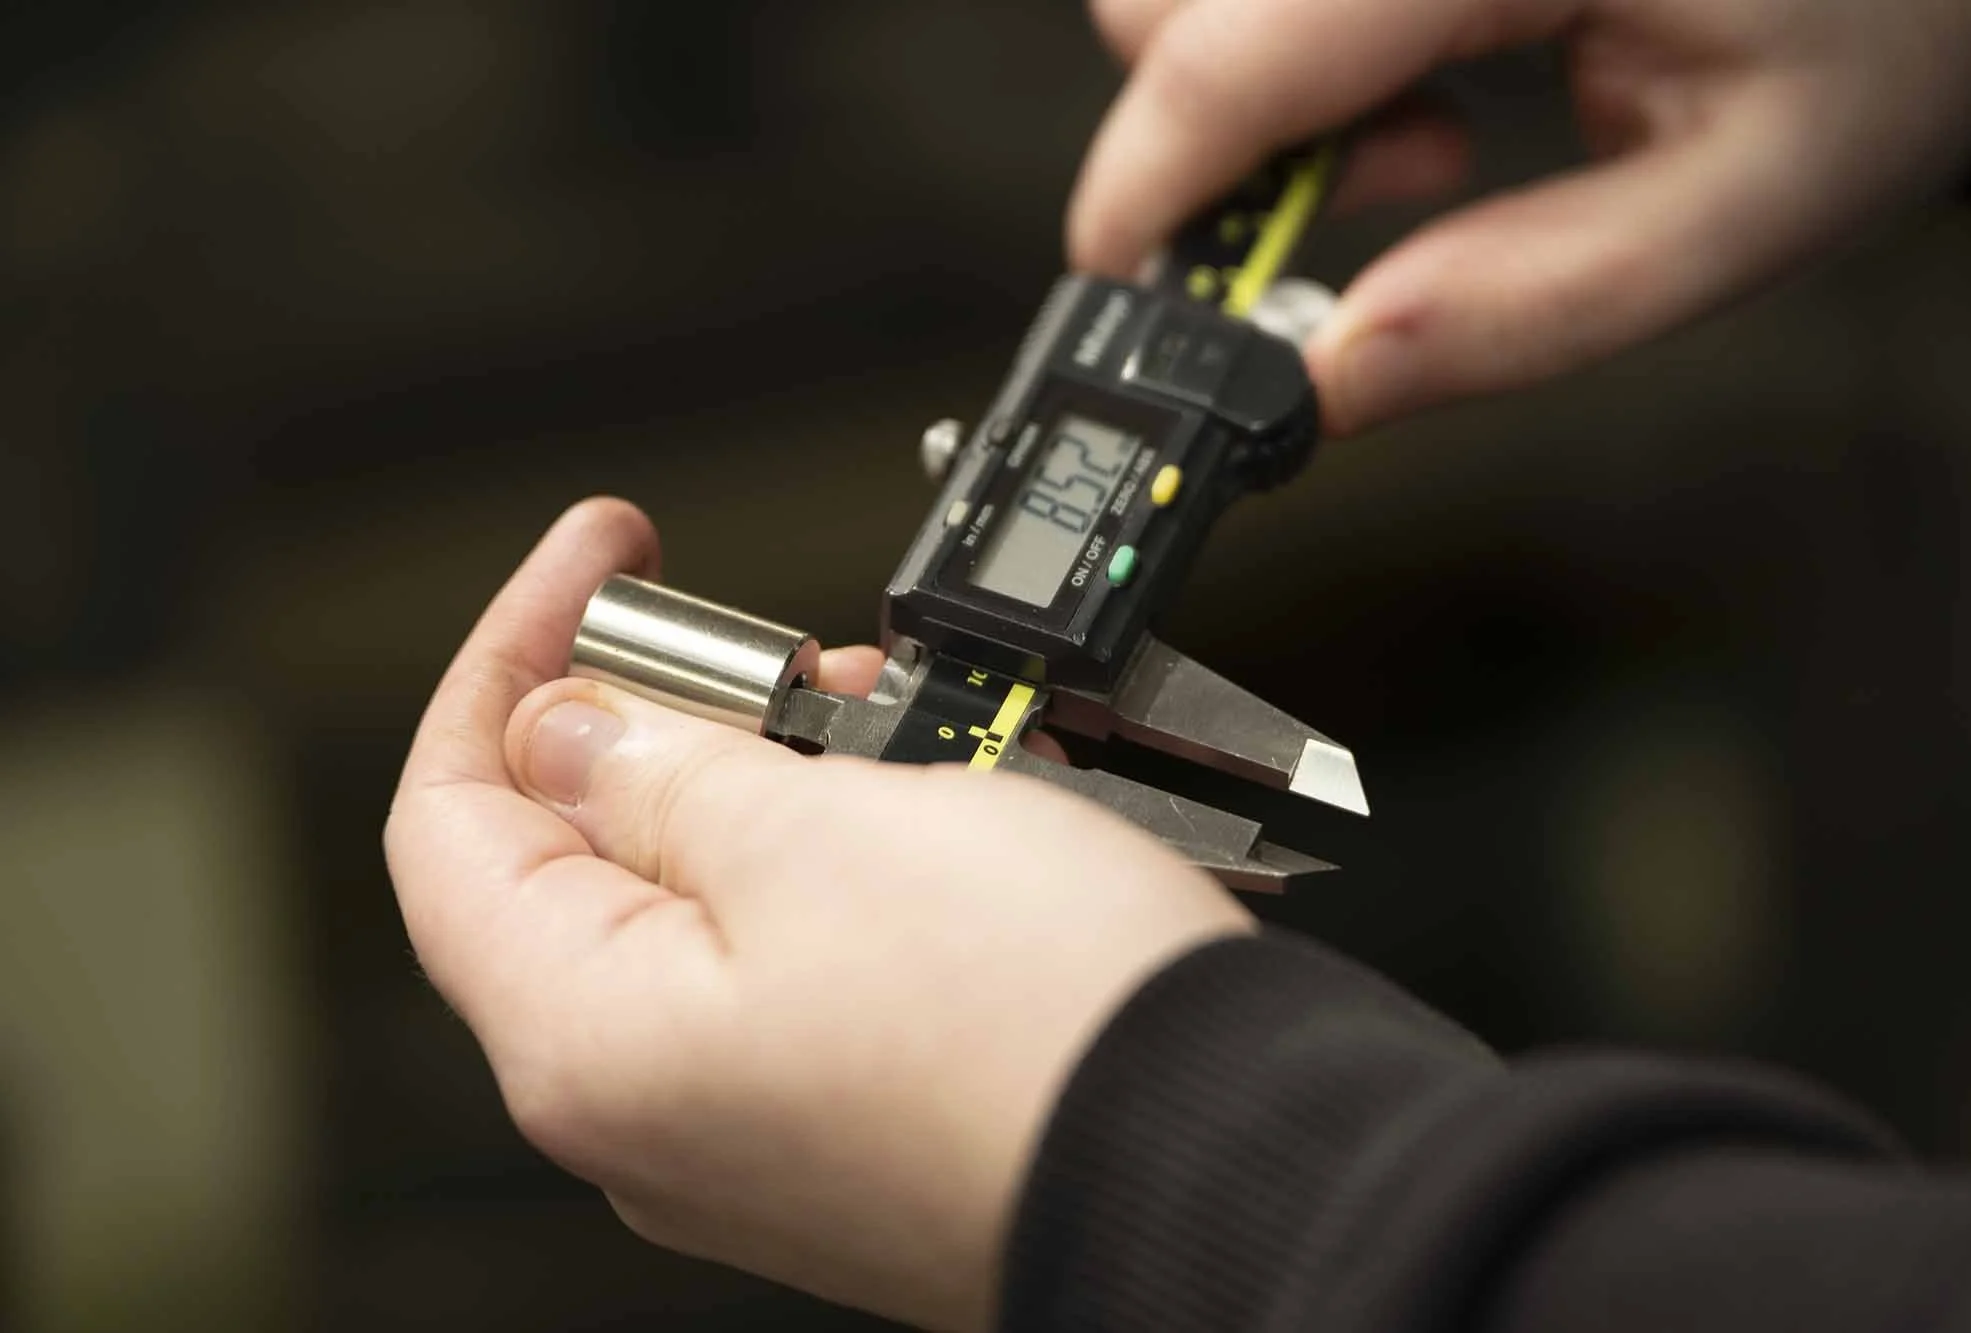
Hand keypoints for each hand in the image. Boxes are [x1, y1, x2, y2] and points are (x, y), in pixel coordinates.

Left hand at [383, 498, 1252, 1330]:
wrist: (1232, 1161)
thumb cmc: (1040, 1033)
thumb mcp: (822, 832)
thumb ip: (662, 771)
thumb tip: (568, 729)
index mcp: (588, 1038)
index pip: (452, 818)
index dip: (509, 659)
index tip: (597, 560)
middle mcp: (653, 1102)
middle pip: (589, 856)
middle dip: (685, 715)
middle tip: (786, 645)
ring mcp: (756, 1118)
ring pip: (720, 894)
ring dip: (794, 777)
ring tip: (902, 718)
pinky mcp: (857, 1114)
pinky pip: (812, 952)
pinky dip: (860, 856)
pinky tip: (947, 804)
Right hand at [1071, 0, 1970, 432]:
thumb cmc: (1890, 29)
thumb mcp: (1733, 212)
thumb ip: (1519, 308)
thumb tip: (1321, 382)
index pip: (1244, 42)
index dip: (1153, 180)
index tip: (1133, 286)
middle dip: (1219, 138)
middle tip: (1370, 201)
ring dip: (1264, 85)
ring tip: (1426, 132)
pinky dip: (1304, 40)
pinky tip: (1428, 63)